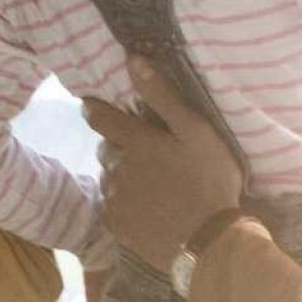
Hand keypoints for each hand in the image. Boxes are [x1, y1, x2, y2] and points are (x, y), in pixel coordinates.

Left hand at [80, 53, 244, 269]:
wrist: (209, 243)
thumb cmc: (210, 181)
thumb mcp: (197, 131)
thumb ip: (163, 97)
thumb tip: (132, 59)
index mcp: (136, 141)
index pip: (101, 118)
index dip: (95, 110)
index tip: (92, 107)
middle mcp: (117, 167)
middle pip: (107, 150)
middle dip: (119, 148)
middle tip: (145, 156)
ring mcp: (115, 198)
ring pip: (109, 178)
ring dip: (122, 177)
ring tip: (150, 186)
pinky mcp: (116, 225)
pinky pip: (111, 206)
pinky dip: (123, 204)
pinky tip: (145, 209)